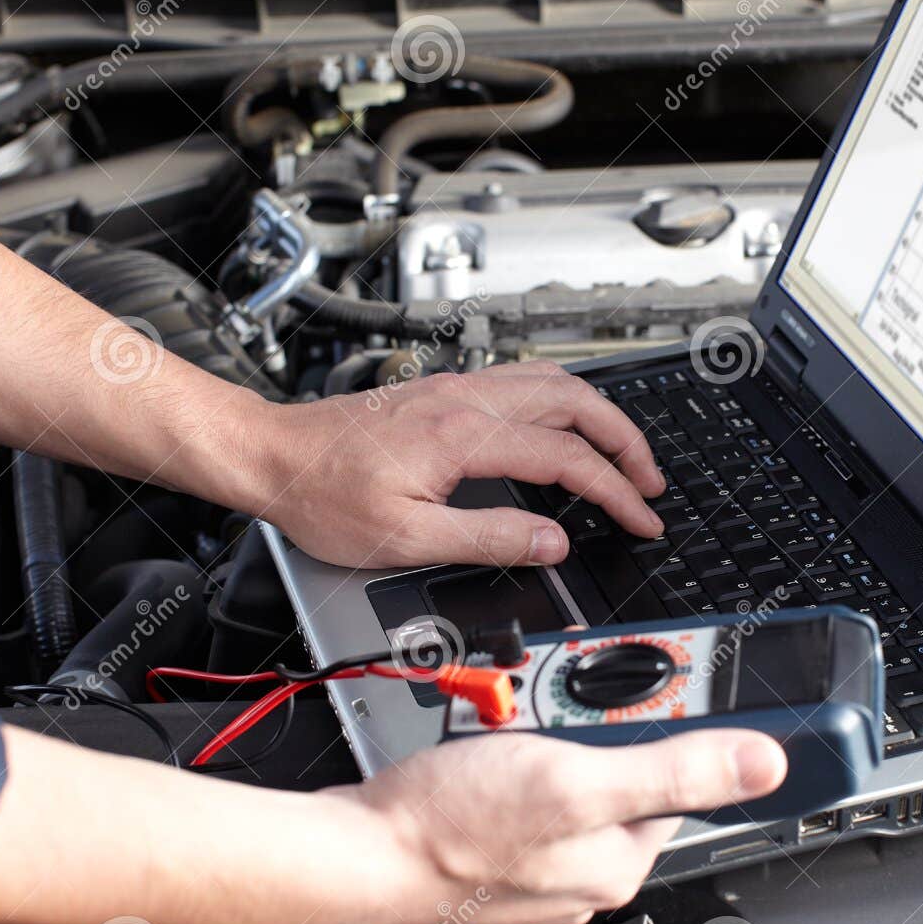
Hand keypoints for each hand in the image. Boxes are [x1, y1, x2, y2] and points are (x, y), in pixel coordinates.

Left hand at [250, 361, 665, 567]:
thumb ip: (489, 538)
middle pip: (575, 400)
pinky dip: (565, 404)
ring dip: (599, 415)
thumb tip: (552, 541)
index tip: (642, 517)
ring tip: (623, 455)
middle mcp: (465, 398)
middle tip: (650, 482)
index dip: (615, 491)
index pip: (566, 457)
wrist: (272, 456)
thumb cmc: (324, 496)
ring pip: (553, 382)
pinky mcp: (444, 391)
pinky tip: (566, 430)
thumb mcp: (406, 539)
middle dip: (626, 440)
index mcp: (463, 435)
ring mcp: (455, 388)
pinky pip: (524, 382)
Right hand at [335, 728, 787, 923]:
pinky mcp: (496, 844)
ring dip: (544, 729)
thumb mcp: (578, 780)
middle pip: (619, 766)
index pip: (678, 777)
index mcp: (621, 858)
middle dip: (588, 720)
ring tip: (508, 722)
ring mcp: (537, 859)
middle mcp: (586, 868)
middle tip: (550, 703)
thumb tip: (763, 765)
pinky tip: (483, 743)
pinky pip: (522, 783)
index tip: (651, 681)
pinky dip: (508, 752)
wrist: (356, 853)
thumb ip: (675, 770)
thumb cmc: (452, 827)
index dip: (666, 720)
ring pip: (566, 768)